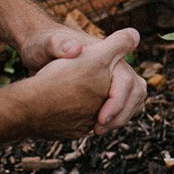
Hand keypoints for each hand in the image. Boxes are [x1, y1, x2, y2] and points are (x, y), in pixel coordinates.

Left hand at [9, 27, 140, 138]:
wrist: (38, 48)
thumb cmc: (44, 43)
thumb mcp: (47, 42)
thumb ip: (60, 45)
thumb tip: (75, 49)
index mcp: (107, 52)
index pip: (126, 78)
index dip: (118, 99)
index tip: (101, 116)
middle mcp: (113, 66)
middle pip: (135, 91)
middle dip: (122, 113)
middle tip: (98, 129)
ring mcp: (110, 78)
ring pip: (132, 101)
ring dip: (119, 118)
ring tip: (96, 131)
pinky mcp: (103, 89)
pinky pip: (119, 107)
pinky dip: (112, 119)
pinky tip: (92, 128)